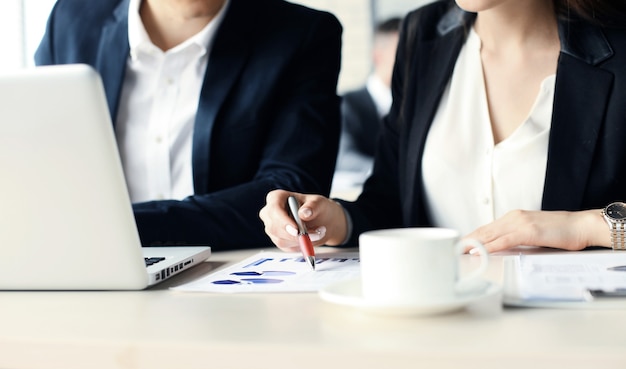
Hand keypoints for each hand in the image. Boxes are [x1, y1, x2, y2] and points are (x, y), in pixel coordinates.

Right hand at [259, 189, 348, 251]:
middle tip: (316, 234)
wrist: (321, 220)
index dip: (284, 221)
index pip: (274, 209)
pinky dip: (300, 246)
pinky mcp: (277, 240)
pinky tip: (310, 239)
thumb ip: (312, 207)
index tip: (297, 230)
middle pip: (274, 228)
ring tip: (318, 234)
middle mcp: (269, 213)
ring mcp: (272, 228)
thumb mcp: (319, 203)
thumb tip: (303, 213)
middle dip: (295, 235)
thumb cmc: (317, 208)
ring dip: (301, 241)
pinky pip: (286, 247)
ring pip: (281, 240)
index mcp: (276, 197)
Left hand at [465, 209, 608, 252]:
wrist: (583, 225)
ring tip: (458, 253)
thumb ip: (516, 239)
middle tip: (451, 252)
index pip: (486, 229)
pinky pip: (504, 240)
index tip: (458, 248)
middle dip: (466, 242)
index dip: (470, 239)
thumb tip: (501, 250)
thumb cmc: (562, 232)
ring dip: (472, 245)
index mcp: (513, 217)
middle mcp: (513, 217)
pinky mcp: (528, 231)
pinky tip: (479, 252)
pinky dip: (489, 247)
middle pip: (483, 231)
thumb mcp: (534, 235)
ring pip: (489, 235)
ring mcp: (520, 223)